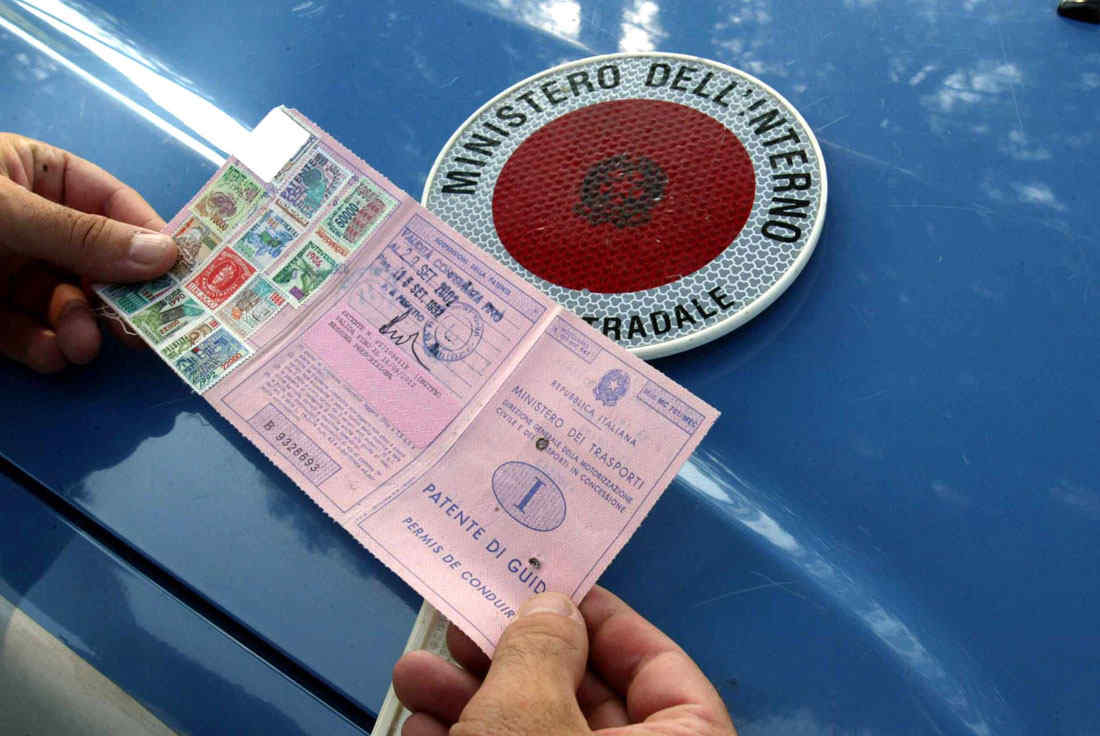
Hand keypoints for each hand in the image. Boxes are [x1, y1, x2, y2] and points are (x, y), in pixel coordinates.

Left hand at [0, 133, 176, 371]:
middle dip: (117, 297)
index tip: (181, 274)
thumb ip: (81, 235)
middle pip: (97, 262)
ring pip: (66, 303)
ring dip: (80, 329)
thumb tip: (163, 254)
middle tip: (146, 328)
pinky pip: (28, 332)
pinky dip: (43, 348)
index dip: (147, 237)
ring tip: (80, 346)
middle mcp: (31, 223)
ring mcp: (6, 269)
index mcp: (36, 175)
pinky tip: (51, 354)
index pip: (111, 203)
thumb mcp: (5, 210)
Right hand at [393, 586, 736, 735]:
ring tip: (415, 670)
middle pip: (581, 697)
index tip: (546, 586)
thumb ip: (542, 650)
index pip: (661, 667)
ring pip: (532, 733)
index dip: (603, 619)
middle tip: (463, 623)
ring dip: (468, 699)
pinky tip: (418, 725)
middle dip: (508, 658)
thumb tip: (552, 603)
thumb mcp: (530, 717)